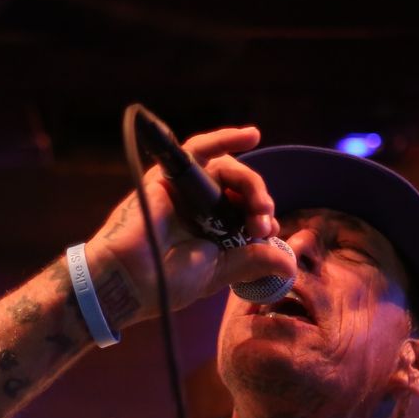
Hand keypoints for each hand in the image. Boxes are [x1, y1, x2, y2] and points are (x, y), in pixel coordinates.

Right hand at [86, 126, 296, 322]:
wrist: (130, 280)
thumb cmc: (166, 282)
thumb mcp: (219, 272)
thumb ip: (252, 261)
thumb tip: (289, 266)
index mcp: (214, 233)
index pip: (248, 215)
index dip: (264, 221)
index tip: (268, 235)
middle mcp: (202, 210)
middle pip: (242, 192)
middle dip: (260, 204)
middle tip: (263, 224)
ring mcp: (188, 192)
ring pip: (229, 172)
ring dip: (251, 185)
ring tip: (259, 205)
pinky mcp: (172, 177)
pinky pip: (200, 149)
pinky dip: (225, 139)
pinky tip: (251, 135)